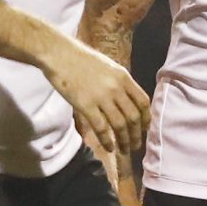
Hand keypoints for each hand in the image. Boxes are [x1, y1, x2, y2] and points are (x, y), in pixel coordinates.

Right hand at [42, 33, 149, 154]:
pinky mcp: (85, 105)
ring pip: (120, 125)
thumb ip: (120, 83)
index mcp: (124, 77)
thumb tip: (129, 100)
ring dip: (124, 141)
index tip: (144, 129)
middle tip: (135, 146)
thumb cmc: (82, 60)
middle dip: (136, 135)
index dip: (146, 119)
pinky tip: (109, 148)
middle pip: (133, 117)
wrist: (60, 55)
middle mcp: (116, 88)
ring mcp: (101, 97)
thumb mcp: (109, 67)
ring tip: (124, 150)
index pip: (143, 102)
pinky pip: (101, 128)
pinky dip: (107, 141)